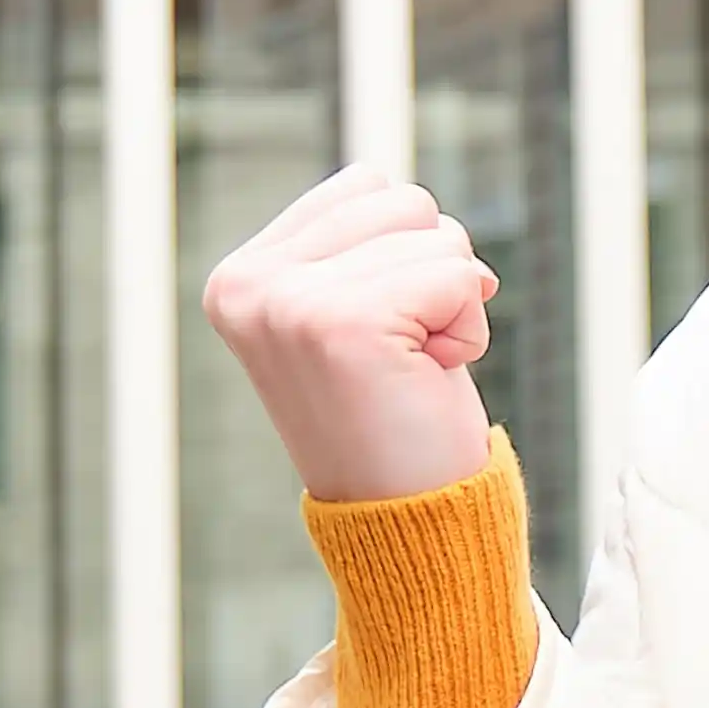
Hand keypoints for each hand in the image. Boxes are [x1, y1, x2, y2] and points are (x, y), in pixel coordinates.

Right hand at [201, 164, 499, 501]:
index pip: (365, 184)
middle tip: (400, 356)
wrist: (406, 523)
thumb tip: (410, 199)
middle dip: (432, 271)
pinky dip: (468, 328)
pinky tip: (429, 378)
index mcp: (240, 276)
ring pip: (436, 231)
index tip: (377, 334)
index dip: (403, 254)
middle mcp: (250, 284)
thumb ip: (354, 244)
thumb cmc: (393, 415)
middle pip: (402, 198)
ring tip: (412, 366)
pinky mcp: (345, 324)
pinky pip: (459, 275)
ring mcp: (290, 304)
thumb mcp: (350, 311)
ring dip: (452, 300)